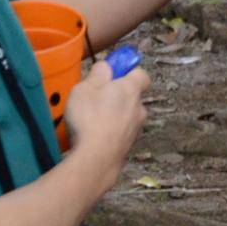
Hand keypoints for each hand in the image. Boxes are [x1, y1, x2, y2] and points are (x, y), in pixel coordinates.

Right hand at [63, 62, 149, 176]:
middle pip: (132, 96)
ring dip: (114, 115)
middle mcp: (139, 108)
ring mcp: (135, 129)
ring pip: (127, 116)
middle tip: (96, 98)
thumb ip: (97, 75)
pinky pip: (121, 132)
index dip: (129, 71)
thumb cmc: (89, 118)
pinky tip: (94, 136)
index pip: (141, 74)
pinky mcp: (128, 146)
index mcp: (131, 90)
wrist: (96, 158)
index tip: (113, 73)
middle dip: (118, 96)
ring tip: (91, 120)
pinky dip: (111, 132)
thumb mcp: (85, 88)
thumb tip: (107, 66)